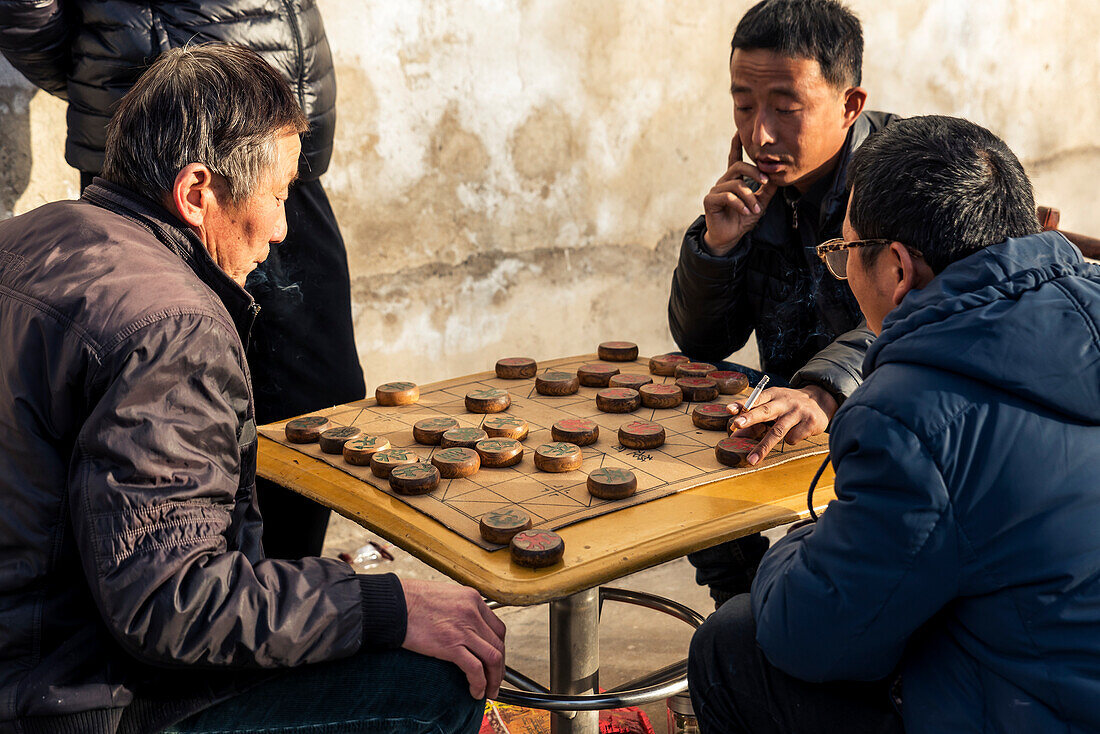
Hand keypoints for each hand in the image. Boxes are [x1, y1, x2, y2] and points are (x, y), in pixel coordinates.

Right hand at [401, 579, 505, 698]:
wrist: (394, 604)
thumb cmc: (412, 599)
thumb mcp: (445, 595)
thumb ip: (460, 607)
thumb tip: (464, 626)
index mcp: (472, 599)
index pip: (497, 628)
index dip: (499, 647)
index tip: (495, 660)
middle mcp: (472, 612)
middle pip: (498, 644)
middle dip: (500, 667)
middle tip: (496, 680)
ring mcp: (464, 629)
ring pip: (493, 658)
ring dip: (494, 678)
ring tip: (489, 691)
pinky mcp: (451, 645)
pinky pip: (475, 669)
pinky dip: (479, 683)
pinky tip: (475, 691)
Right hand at [702, 136, 778, 254]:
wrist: (729, 237)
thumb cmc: (742, 219)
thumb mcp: (760, 202)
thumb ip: (767, 189)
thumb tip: (778, 175)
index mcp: (734, 180)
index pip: (734, 159)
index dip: (735, 145)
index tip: (738, 132)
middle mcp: (723, 182)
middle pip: (738, 166)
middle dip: (754, 172)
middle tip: (766, 181)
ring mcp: (715, 190)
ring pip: (736, 184)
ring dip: (749, 197)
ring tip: (756, 209)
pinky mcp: (710, 200)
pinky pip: (728, 197)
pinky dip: (740, 204)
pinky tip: (745, 211)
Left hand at [726, 385, 837, 464]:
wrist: (821, 400)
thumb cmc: (789, 405)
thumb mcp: (773, 406)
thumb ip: (754, 419)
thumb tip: (734, 436)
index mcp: (773, 394)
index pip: (755, 399)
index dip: (742, 404)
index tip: (729, 409)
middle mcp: (785, 401)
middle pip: (765, 411)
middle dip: (750, 418)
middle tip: (737, 424)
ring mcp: (798, 412)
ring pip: (778, 431)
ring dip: (763, 446)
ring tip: (752, 459)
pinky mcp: (810, 423)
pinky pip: (793, 438)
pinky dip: (789, 440)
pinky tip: (794, 433)